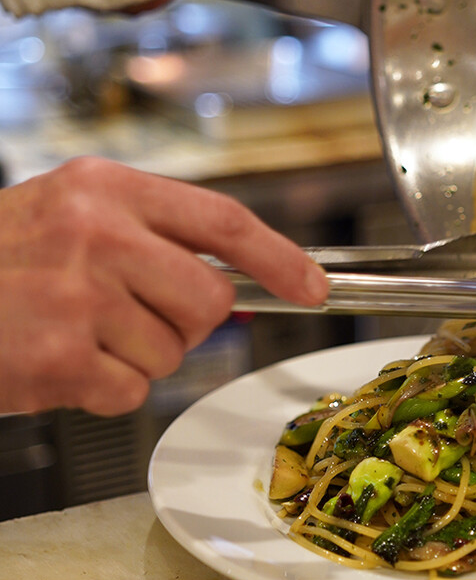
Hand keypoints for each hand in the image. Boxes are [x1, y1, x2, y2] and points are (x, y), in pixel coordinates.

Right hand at [0, 158, 328, 416]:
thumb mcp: (68, 215)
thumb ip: (147, 236)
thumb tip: (233, 284)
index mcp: (106, 188)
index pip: (223, 220)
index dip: (282, 256)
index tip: (313, 287)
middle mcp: (97, 233)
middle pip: (210, 301)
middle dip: (186, 323)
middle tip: (131, 318)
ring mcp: (78, 295)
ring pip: (171, 352)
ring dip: (132, 358)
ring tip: (75, 334)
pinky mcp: (60, 357)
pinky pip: (131, 390)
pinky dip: (101, 390)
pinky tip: (58, 363)